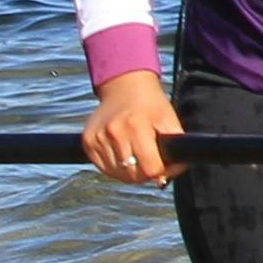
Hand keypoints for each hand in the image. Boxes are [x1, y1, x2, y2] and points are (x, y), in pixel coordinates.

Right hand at [83, 69, 181, 186]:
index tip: (167, 167)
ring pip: (117, 174)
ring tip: (139, 158)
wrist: (124, 87)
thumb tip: (171, 173)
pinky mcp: (87, 142)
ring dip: (130, 173)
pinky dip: (115, 168)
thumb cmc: (151, 105)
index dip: (163, 172)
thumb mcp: (169, 120)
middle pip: (133, 175)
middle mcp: (114, 133)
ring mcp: (97, 138)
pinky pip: (103, 168)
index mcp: (137, 127)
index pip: (150, 168)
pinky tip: (124, 156)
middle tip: (153, 164)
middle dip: (146, 175)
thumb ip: (174, 146)